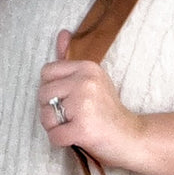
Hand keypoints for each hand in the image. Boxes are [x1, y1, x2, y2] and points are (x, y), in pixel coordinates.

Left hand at [37, 29, 143, 164]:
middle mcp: (85, 82)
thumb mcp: (93, 79)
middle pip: (43, 94)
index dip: (52, 89)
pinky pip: (54, 136)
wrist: (131, 137)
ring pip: (45, 115)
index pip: (47, 72)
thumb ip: (71, 59)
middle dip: (50, 109)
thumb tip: (62, 32)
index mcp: (87, 67)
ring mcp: (84, 105)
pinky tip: (75, 138)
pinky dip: (60, 141)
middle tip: (70, 116)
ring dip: (54, 127)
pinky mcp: (83, 128)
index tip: (67, 98)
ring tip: (73, 126)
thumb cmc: (107, 111)